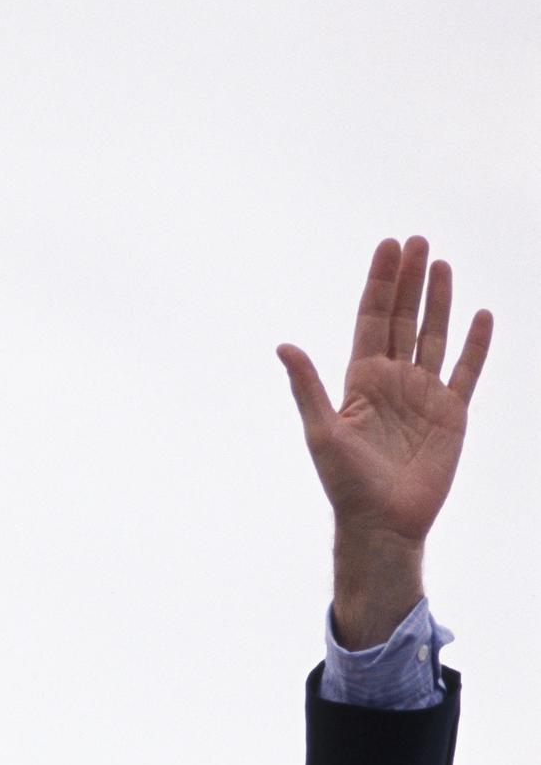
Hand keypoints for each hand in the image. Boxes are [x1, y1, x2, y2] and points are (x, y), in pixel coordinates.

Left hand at [277, 239, 491, 646]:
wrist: (382, 522)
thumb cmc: (345, 483)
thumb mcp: (321, 432)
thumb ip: (307, 387)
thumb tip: (283, 346)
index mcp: (361, 380)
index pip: (372, 319)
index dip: (380, 284)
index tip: (389, 248)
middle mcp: (393, 381)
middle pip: (403, 319)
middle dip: (410, 281)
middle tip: (417, 241)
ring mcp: (424, 395)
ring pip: (434, 336)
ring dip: (439, 302)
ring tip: (441, 264)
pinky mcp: (451, 414)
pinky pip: (466, 371)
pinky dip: (476, 345)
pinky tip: (481, 315)